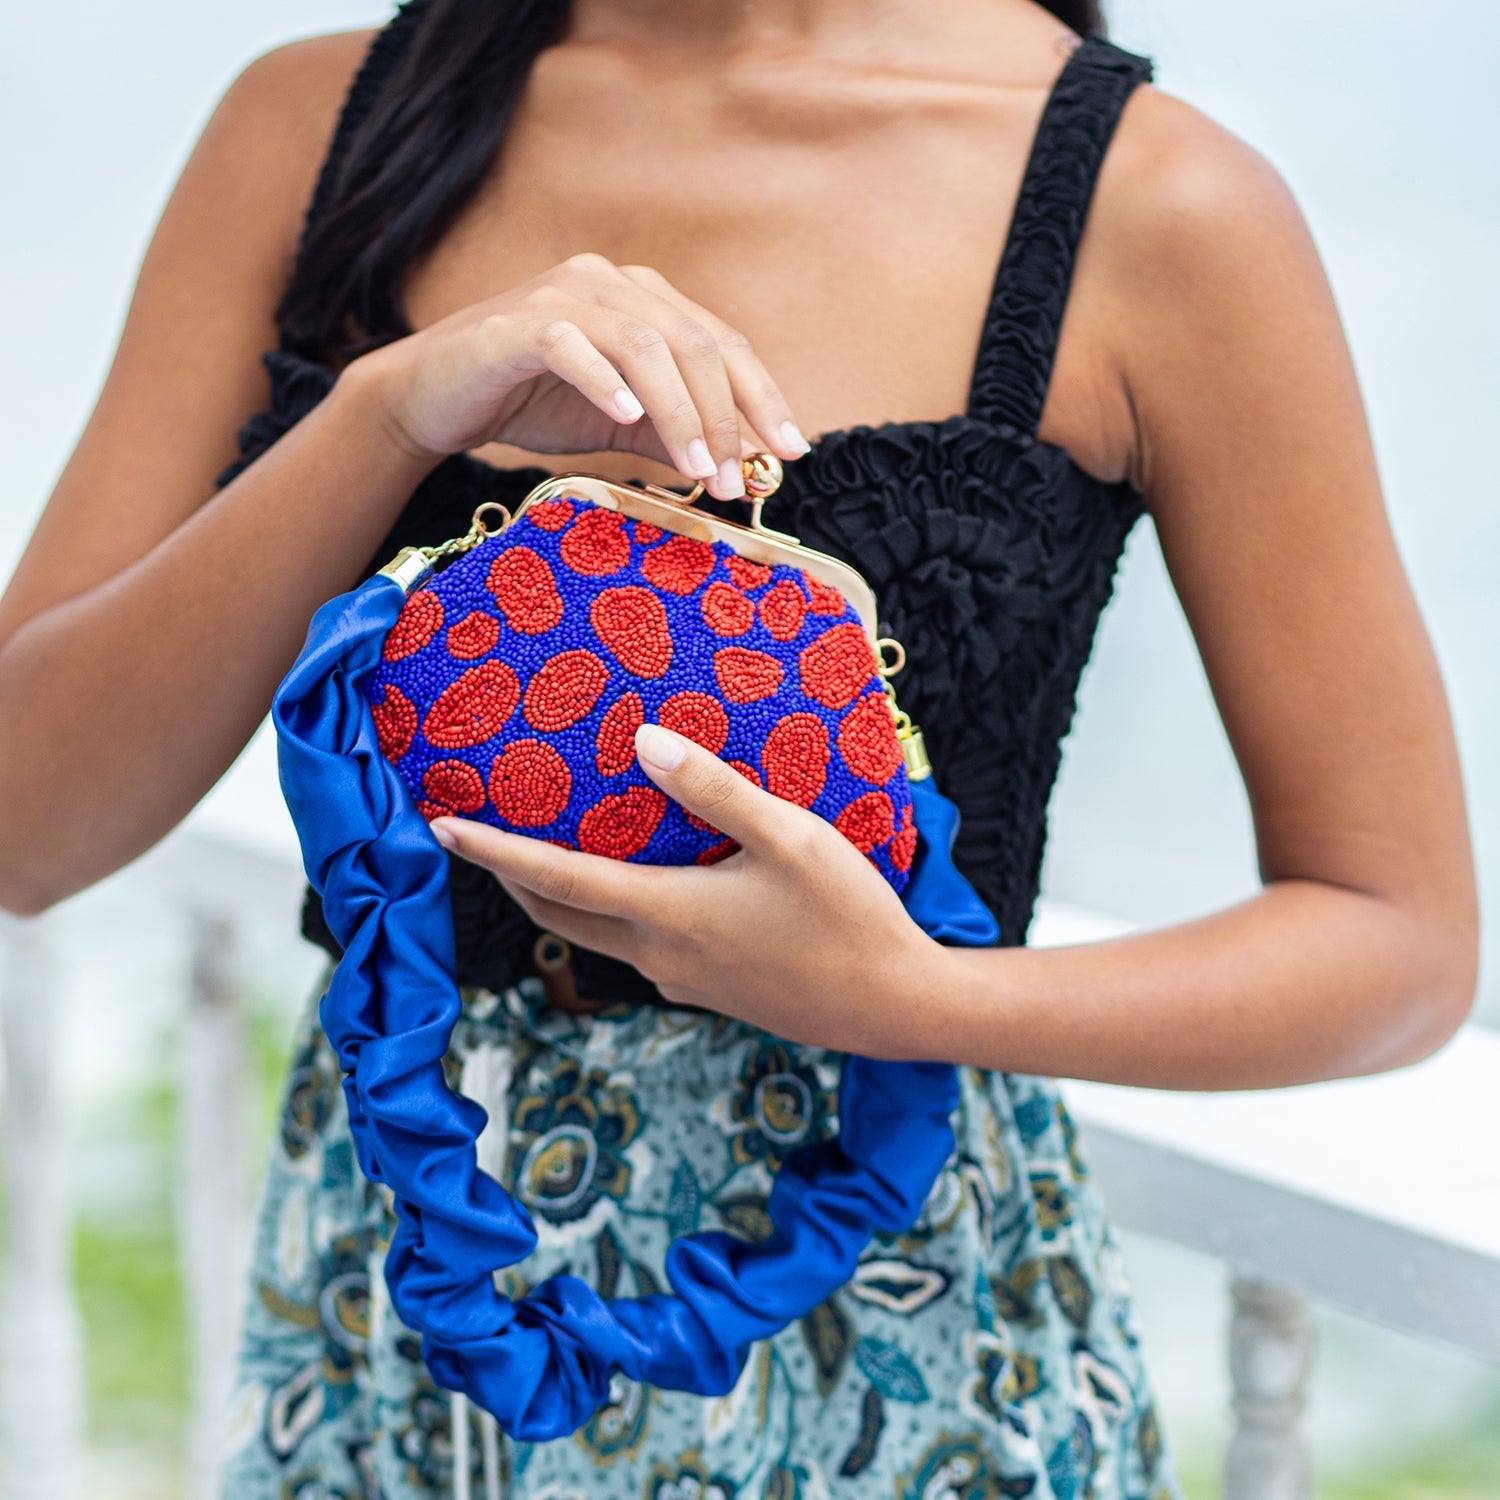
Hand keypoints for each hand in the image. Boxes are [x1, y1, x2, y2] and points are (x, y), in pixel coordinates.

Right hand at [348, 252, 810, 499]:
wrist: (437, 395)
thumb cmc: (533, 402)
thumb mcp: (621, 422)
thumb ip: (675, 432)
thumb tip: (741, 464)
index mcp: (645, 302)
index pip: (722, 343)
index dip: (762, 397)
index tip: (790, 452)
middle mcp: (611, 284)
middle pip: (694, 342)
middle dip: (725, 415)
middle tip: (735, 478)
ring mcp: (563, 296)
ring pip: (643, 343)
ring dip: (677, 410)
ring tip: (696, 468)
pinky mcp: (515, 324)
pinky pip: (570, 344)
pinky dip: (604, 380)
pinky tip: (627, 418)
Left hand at [429, 723, 950, 1058]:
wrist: (898, 1008)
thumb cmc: (851, 916)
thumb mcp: (791, 837)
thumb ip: (715, 788)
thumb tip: (643, 739)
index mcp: (667, 914)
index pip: (554, 879)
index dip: (492, 851)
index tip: (440, 826)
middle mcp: (660, 954)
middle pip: (559, 914)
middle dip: (509, 877)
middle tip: (476, 836)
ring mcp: (685, 980)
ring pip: (597, 935)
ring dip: (559, 898)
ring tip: (547, 851)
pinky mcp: (714, 992)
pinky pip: (641, 949)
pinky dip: (612, 916)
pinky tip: (644, 890)